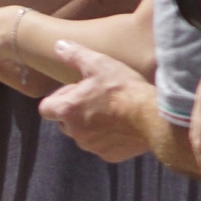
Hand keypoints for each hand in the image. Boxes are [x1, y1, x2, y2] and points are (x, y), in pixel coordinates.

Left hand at [37, 42, 156, 161]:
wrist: (154, 115)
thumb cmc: (124, 89)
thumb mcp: (99, 64)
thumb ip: (75, 55)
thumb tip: (58, 45)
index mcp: (66, 110)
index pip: (46, 108)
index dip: (59, 98)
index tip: (77, 91)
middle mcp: (73, 132)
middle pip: (64, 122)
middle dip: (75, 111)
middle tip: (96, 99)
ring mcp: (91, 146)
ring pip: (83, 135)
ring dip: (91, 124)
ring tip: (111, 110)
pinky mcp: (108, 155)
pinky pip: (102, 146)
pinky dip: (108, 137)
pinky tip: (123, 124)